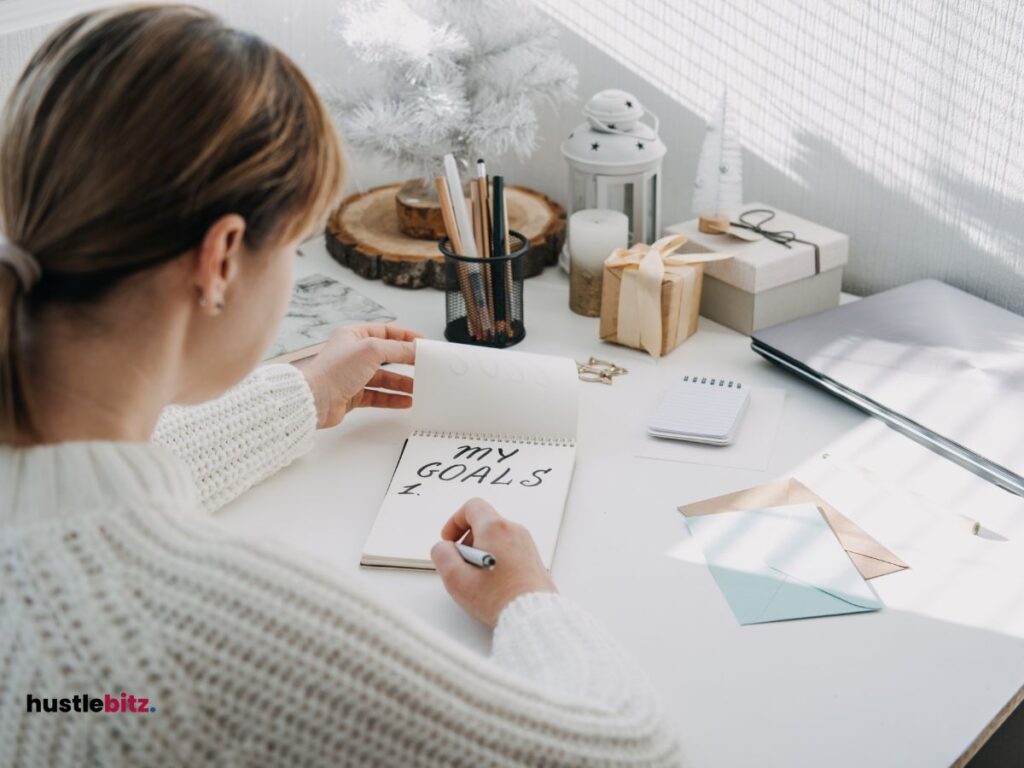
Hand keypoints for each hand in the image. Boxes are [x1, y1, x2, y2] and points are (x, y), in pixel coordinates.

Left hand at [294, 323, 422, 428]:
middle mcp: (353, 354)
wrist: (313, 399)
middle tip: (424, 366)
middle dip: (407, 362)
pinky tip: (406, 401)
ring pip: (384, 378)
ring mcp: (353, 375)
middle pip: (388, 356)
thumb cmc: (333, 371)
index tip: (422, 343)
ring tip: (419, 387)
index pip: (386, 331)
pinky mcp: (353, 395)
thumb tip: (416, 348)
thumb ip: (397, 349)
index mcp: (354, 335)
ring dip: (402, 383)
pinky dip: (393, 398)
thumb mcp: (371, 350)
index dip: (406, 336)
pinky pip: (378, 395)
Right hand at [431, 498, 555, 627]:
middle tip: (462, 564)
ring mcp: (526, 544)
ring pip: (496, 537)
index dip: (455, 521)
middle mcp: (514, 530)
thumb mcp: (456, 579)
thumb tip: (444, 547)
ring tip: (478, 578)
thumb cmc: (498, 599)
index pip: (472, 506)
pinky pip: (509, 549)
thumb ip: (442, 555)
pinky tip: (492, 583)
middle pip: (484, 523)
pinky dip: (496, 558)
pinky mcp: (533, 558)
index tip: (450, 540)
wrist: (533, 615)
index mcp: (496, 528)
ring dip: (481, 551)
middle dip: (467, 540)